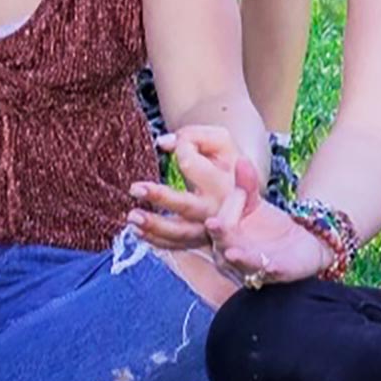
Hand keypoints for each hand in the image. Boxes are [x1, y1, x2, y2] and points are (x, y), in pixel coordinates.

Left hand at [128, 125, 241, 251]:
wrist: (247, 200)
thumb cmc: (229, 165)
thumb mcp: (222, 143)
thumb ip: (196, 136)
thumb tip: (163, 143)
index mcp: (222, 180)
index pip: (192, 164)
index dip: (181, 149)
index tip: (178, 143)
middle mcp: (215, 208)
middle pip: (186, 205)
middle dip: (160, 197)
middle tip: (135, 188)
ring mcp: (207, 229)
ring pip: (179, 233)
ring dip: (153, 226)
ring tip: (132, 216)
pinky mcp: (199, 241)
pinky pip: (175, 245)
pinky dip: (154, 240)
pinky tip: (136, 230)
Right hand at [203, 152, 331, 287]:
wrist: (302, 240)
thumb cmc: (269, 224)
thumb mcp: (255, 201)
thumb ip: (247, 184)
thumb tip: (241, 160)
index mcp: (226, 236)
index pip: (221, 222)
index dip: (229, 207)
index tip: (240, 192)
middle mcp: (235, 254)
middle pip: (223, 246)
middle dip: (220, 236)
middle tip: (214, 224)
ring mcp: (256, 266)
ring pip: (244, 264)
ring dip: (239, 259)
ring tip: (232, 253)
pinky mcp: (279, 272)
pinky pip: (273, 273)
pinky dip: (271, 270)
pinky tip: (271, 265)